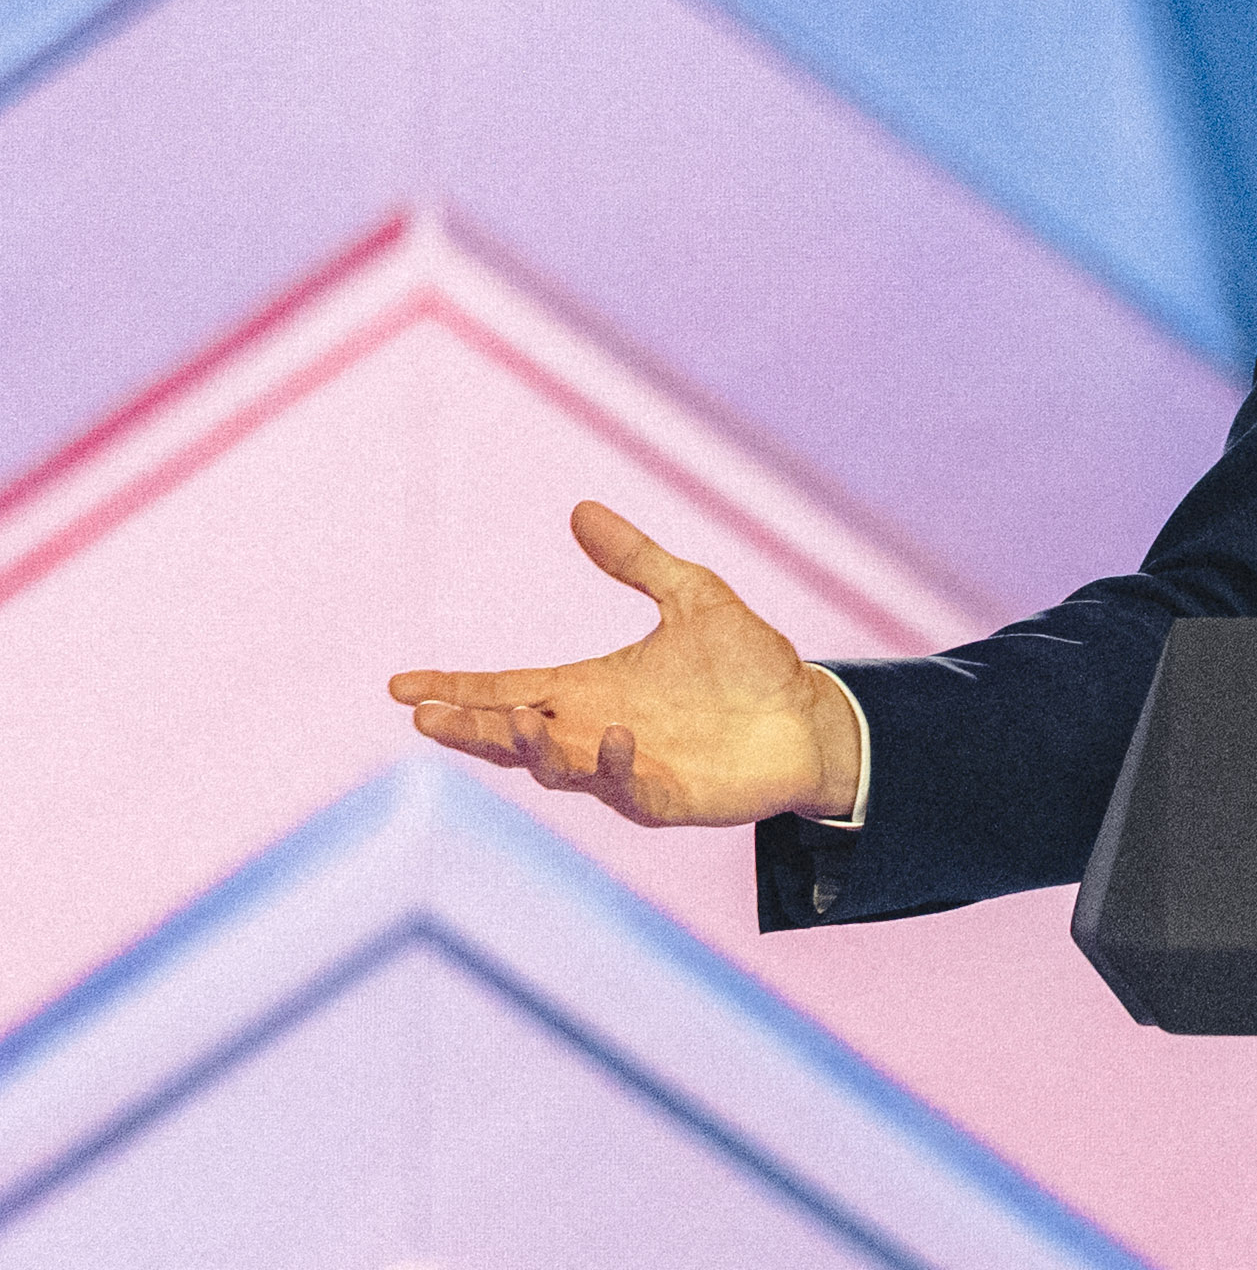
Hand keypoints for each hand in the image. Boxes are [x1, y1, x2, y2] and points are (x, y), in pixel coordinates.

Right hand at [388, 501, 862, 825]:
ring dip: (532, 748)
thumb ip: (636, 559)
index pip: (505, 688)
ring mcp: (627, 769)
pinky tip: (616, 735)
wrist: (810, 714)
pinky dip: (616, 767)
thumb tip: (580, 508)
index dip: (454, 688)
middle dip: (468, 729)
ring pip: (559, 768)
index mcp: (588, 690)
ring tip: (511, 719)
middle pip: (512, 736)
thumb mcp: (692, 594)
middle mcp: (594, 732)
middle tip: (426, 716)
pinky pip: (631, 788)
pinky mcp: (669, 796)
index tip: (399, 685)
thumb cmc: (747, 663)